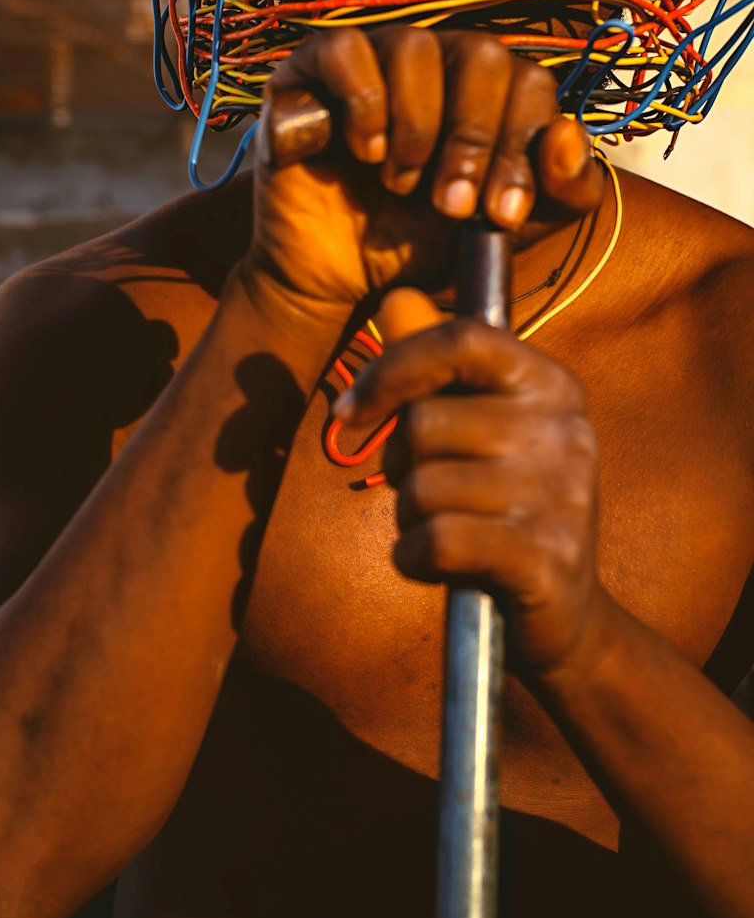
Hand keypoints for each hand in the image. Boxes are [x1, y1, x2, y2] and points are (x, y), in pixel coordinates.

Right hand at [242, 25, 604, 321]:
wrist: (340, 281)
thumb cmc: (421, 243)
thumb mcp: (506, 229)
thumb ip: (562, 192)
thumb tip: (566, 134)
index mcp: (489, 92)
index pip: (529, 83)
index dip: (520, 147)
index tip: (501, 214)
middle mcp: (436, 63)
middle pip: (481, 54)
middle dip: (474, 139)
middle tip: (451, 205)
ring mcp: (373, 60)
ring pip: (414, 45)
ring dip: (417, 126)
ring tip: (400, 183)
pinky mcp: (309, 72)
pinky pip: (343, 48)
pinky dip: (363, 100)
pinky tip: (364, 152)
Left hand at [336, 287, 604, 676]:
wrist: (567, 617)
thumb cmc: (504, 510)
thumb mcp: (480, 430)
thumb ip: (437, 366)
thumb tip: (396, 300)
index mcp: (552, 385)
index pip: (460, 339)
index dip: (390, 368)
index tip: (349, 412)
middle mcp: (567, 430)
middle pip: (425, 422)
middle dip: (401, 467)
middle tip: (429, 496)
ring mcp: (562, 495)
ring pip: (422, 486)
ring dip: (410, 519)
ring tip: (446, 533)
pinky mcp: (545, 558)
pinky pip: (435, 540)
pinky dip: (413, 559)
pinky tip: (436, 567)